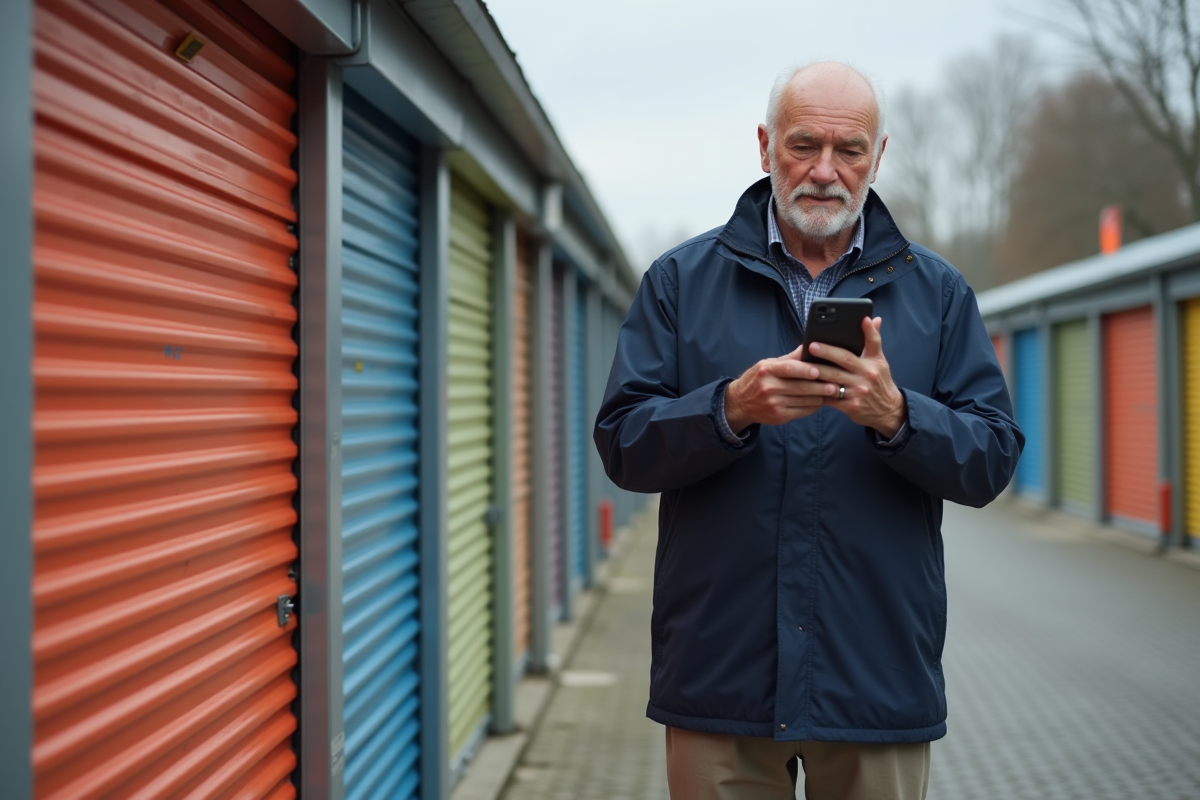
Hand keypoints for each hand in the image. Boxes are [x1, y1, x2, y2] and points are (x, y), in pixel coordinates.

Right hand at [723, 345, 835, 432]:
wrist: (740, 402)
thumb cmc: (758, 379)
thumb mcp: (768, 365)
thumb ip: (790, 358)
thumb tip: (810, 346)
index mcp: (766, 370)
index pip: (788, 369)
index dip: (805, 370)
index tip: (819, 370)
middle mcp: (768, 387)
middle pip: (800, 387)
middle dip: (820, 386)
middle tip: (836, 384)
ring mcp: (773, 404)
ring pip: (804, 400)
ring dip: (821, 397)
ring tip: (833, 392)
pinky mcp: (779, 416)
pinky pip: (802, 411)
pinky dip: (813, 406)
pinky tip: (821, 401)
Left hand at [804, 316, 906, 437]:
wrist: (888, 411)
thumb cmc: (879, 382)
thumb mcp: (880, 362)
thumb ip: (873, 342)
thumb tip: (874, 319)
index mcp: (875, 362)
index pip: (874, 343)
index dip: (869, 331)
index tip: (862, 318)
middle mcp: (868, 374)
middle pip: (845, 359)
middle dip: (827, 352)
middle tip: (811, 345)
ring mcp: (859, 391)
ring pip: (833, 379)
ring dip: (816, 372)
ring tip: (801, 365)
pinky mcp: (850, 405)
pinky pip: (830, 397)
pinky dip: (817, 391)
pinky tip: (805, 384)